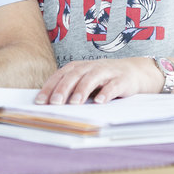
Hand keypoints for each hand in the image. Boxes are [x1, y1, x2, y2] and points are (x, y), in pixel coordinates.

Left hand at [33, 57, 157, 104]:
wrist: (133, 71)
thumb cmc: (103, 79)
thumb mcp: (84, 81)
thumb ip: (70, 89)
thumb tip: (49, 105)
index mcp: (78, 67)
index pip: (60, 76)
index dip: (49, 87)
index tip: (40, 102)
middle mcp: (90, 67)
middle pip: (74, 76)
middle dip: (63, 89)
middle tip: (54, 103)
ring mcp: (106, 72)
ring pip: (92, 79)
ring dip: (82, 91)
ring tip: (75, 103)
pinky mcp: (121, 80)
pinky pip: (113, 86)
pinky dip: (106, 93)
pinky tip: (100, 102)